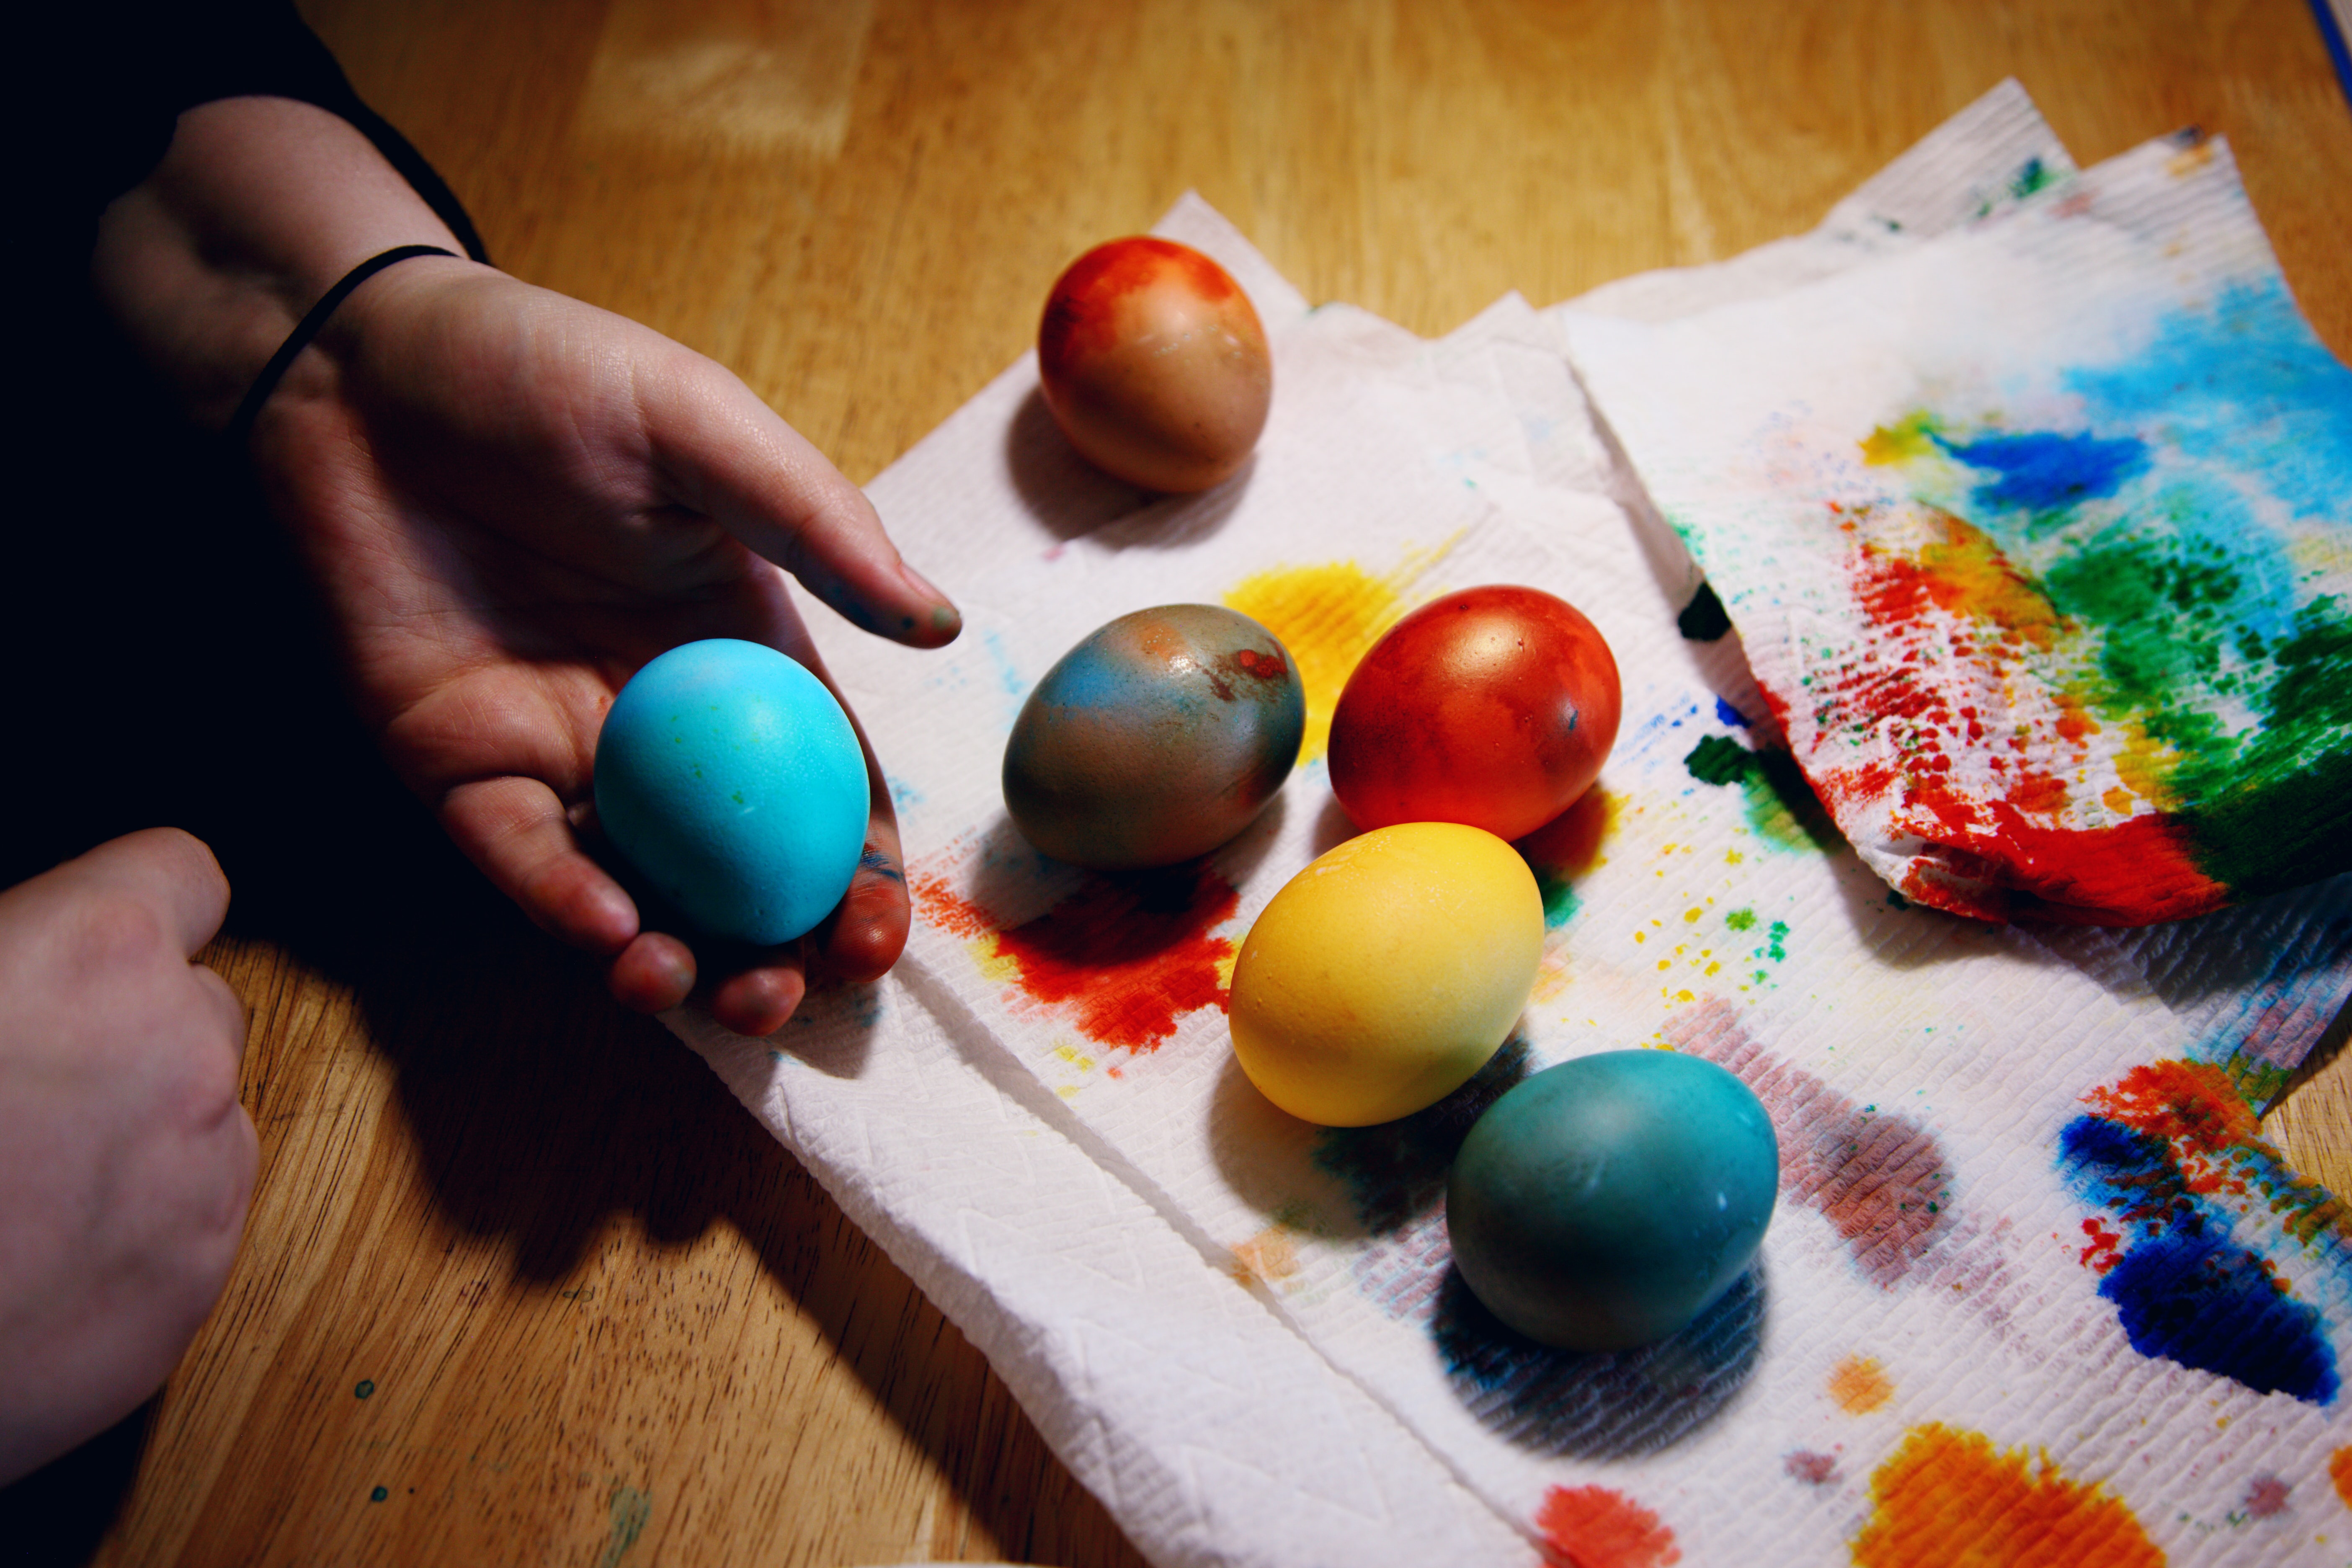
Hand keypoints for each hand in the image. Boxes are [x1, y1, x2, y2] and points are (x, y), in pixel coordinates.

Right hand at [0, 830, 255, 1484]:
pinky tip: (38, 1257)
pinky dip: (137, 1228)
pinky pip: (194, 1219)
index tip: (107, 936)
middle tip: (32, 1086)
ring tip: (22, 1184)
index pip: (183, 874)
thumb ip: (5, 950)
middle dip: (136, 1030)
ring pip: (205, 1115)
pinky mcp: (197, 1281)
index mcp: (100, 955)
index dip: (137, 903)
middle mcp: (181, 1053)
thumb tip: (25, 959)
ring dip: (141, 1133)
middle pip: (201, 1003)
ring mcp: (203, 1173)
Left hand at [253, 258, 959, 1033]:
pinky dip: (569, 908)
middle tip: (795, 992)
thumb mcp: (705, 429)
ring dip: (680, 962)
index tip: (878, 934)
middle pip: (744, 873)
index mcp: (746, 657)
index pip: (828, 794)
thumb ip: (820, 527)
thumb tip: (939, 627)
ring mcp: (562, 755)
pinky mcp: (458, 767)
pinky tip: (614, 933)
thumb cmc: (549, 373)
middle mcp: (665, 727)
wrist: (363, 368)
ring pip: (639, 893)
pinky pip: (522, 860)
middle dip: (781, 954)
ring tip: (709, 989)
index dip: (862, 876)